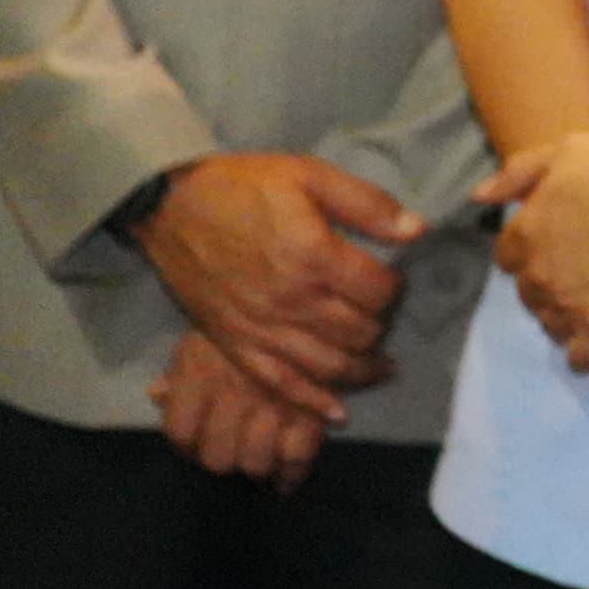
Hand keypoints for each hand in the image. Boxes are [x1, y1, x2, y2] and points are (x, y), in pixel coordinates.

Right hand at [133, 154, 415, 422]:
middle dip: (380, 324)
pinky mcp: (235, 343)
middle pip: (359, 332)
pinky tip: (338, 412)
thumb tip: (417, 230)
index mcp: (312, 258)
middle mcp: (290, 301)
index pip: (378, 292)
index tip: (390, 280)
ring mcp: (260, 328)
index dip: (394, 287)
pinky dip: (312, 402)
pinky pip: (279, 384)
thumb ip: (367, 204)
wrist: (171, 205)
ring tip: (378, 362)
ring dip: (360, 368)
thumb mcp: (310, 176)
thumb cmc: (243, 187)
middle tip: (379, 314)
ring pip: (328, 366)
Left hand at [151, 328, 329, 490]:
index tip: (196, 446)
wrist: (311, 307)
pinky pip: (297, 458)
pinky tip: (285, 478)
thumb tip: (156, 393)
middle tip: (233, 450)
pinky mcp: (313, 414)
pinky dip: (291, 474)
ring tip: (261, 456)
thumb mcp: (208, 334)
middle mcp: (234, 394)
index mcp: (202, 373)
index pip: (180, 433)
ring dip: (257, 464)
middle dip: (224, 458)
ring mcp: (275, 407)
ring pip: (255, 464)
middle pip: (218, 458)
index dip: (186, 448)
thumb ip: (181, 369)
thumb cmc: (251, 325)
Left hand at [485, 135, 588, 369]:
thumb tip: (479, 196)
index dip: (531, 254)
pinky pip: (581, 356)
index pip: (509, 258)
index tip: (556, 249)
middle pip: (531, 295)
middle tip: (582, 279)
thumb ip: (519, 172)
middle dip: (549, 288)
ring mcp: (567, 303)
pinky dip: (587, 354)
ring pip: (552, 326)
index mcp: (527, 232)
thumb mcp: (568, 151)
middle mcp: (539, 272)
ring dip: (568, 320)